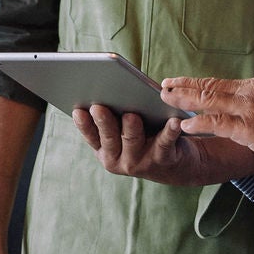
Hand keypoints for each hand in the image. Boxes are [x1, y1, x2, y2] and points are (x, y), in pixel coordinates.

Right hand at [72, 104, 212, 185]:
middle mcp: (120, 159)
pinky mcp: (164, 159)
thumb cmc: (145, 137)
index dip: (84, 124)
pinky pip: (165, 142)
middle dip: (104, 122)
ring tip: (131, 115)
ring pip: (133, 141)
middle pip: (110, 138)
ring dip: (131, 128)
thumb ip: (113, 116)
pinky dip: (169, 130)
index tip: (78, 110)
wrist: (176, 166)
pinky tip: (172, 120)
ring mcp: (141, 162)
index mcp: (106, 150)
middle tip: (99, 107)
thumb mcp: (124, 132)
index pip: (91, 135)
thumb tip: (102, 88)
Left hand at [160, 76, 253, 168]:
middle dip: (184, 86)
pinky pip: (217, 124)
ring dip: (184, 100)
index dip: (198, 83)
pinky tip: (185, 125)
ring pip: (209, 101)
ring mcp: (250, 110)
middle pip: (210, 87)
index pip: (221, 83)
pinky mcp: (250, 129)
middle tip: (163, 86)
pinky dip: (198, 123)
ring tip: (165, 99)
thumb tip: (246, 107)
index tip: (181, 82)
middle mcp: (251, 92)